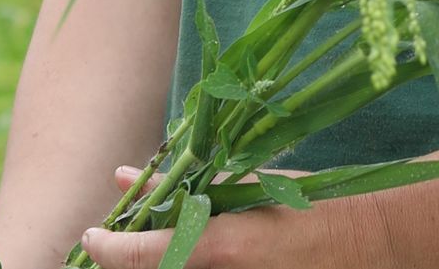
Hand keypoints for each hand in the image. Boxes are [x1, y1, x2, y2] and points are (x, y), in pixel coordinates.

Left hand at [81, 166, 380, 268]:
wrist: (348, 246)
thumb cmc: (297, 206)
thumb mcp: (237, 187)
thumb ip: (181, 187)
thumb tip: (128, 178)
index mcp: (215, 247)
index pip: (137, 256)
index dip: (106, 247)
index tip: (90, 235)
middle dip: (123, 256)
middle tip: (113, 238)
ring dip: (148, 261)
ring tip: (142, 240)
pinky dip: (173, 263)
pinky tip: (174, 248)